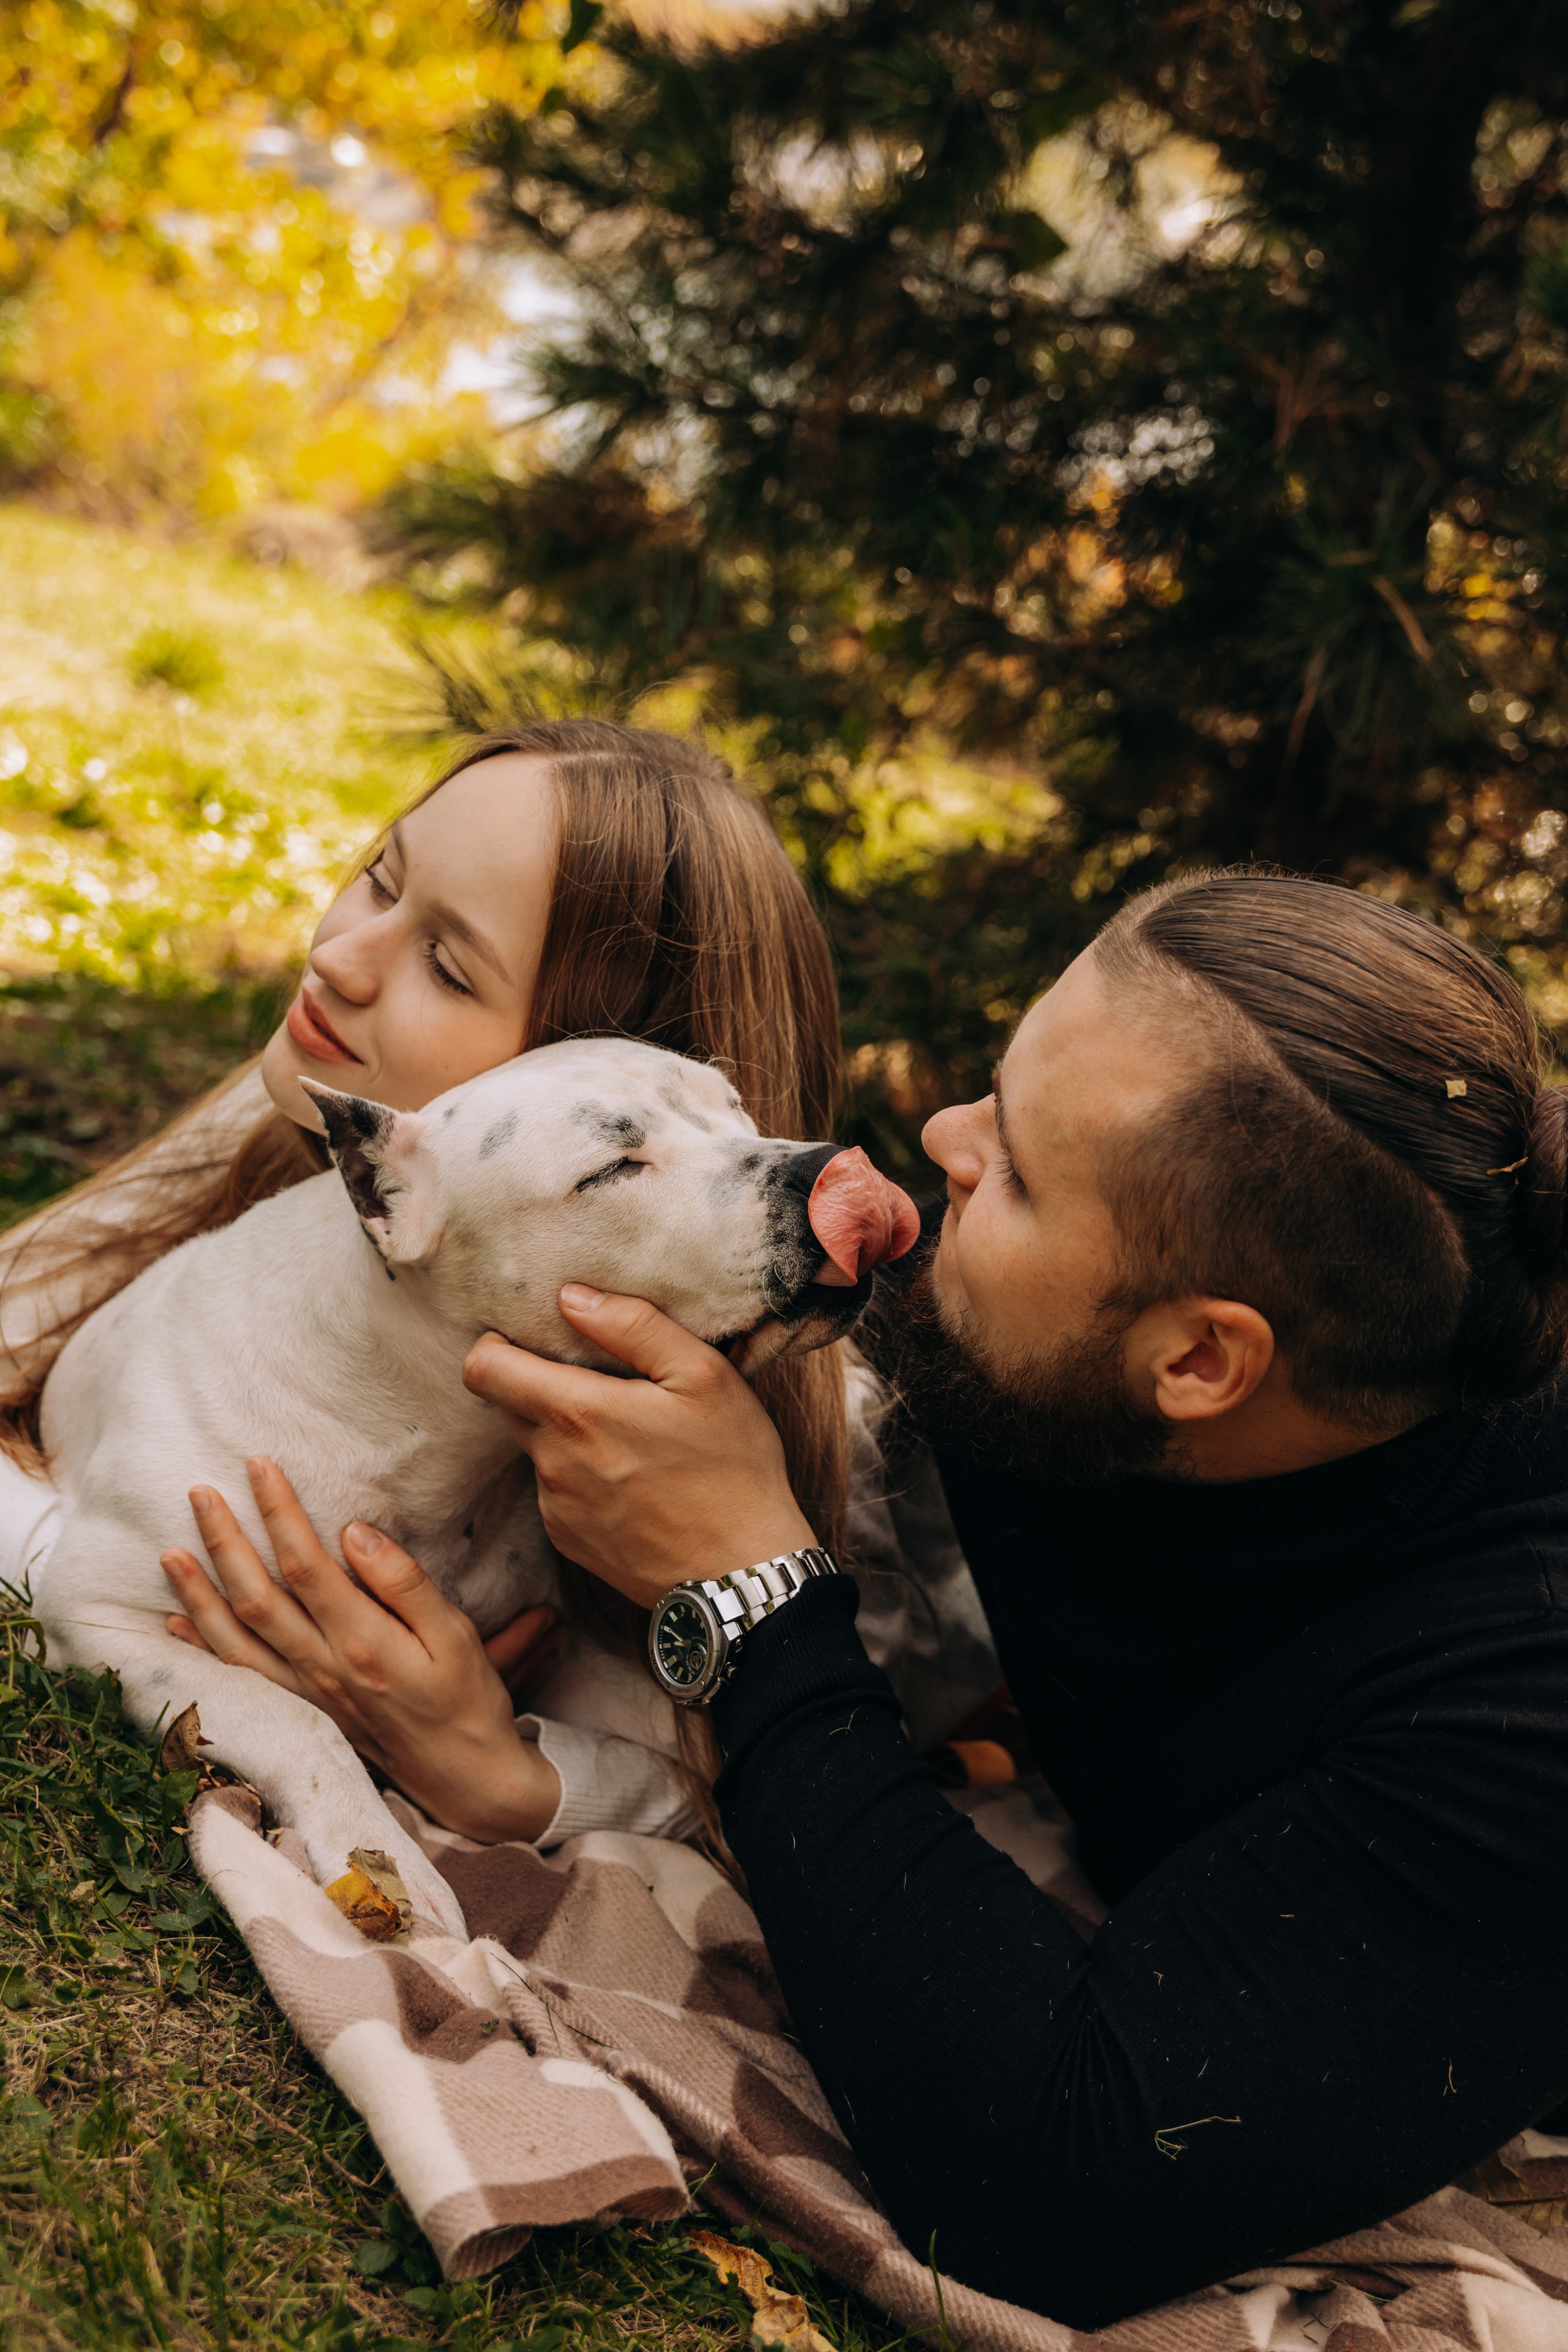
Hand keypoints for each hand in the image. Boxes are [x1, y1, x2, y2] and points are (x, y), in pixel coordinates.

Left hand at [160, 1458, 562, 1844]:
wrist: (465, 1780)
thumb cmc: (467, 1700)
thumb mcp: (457, 1636)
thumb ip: (404, 1582)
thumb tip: (354, 1531)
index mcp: (364, 1642)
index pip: (307, 1564)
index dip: (279, 1513)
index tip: (260, 1466)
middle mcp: (324, 1668)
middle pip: (257, 1597)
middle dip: (224, 1541)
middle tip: (199, 1492)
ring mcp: (307, 1695)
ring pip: (236, 1639)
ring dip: (198, 1594)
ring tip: (170, 1552)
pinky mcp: (302, 1713)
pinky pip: (240, 1679)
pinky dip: (204, 1652)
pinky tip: (179, 1625)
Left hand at [461, 1282, 816, 1607]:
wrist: (742, 1574)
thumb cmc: (733, 1469)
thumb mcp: (704, 1376)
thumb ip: (633, 1326)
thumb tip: (571, 1298)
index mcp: (577, 1414)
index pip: (483, 1369)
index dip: (496, 1345)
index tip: (531, 1340)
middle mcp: (552, 1463)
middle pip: (508, 1405)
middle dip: (539, 1384)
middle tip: (599, 1381)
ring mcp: (556, 1508)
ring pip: (538, 1448)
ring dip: (567, 1433)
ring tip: (631, 1436)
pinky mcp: (568, 1540)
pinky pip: (557, 1490)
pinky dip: (582, 1475)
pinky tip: (634, 1479)